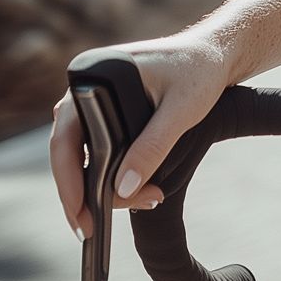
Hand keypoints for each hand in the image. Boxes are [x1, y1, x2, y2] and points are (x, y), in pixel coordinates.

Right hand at [48, 32, 235, 241]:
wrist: (217, 52)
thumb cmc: (201, 71)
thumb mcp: (181, 111)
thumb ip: (153, 147)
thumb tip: (123, 188)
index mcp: (95, 76)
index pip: (64, 137)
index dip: (66, 180)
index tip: (78, 215)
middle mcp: (87, 86)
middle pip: (68, 150)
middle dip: (82, 192)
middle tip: (94, 228)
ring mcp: (96, 98)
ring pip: (82, 152)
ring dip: (100, 184)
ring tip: (142, 201)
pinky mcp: (109, 109)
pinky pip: (97, 145)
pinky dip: (109, 170)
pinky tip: (132, 189)